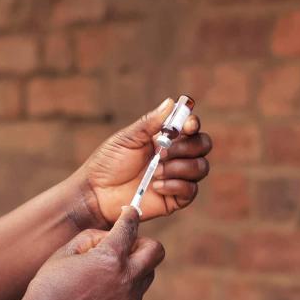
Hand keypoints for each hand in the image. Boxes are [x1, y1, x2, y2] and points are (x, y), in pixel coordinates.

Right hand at [24, 207, 163, 299]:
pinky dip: (125, 285)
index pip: (130, 227)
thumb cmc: (51, 285)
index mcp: (110, 257)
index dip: (130, 215)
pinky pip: (136, 293)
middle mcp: (127, 277)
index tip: (130, 212)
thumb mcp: (65, 252)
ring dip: (135, 265)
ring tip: (108, 269)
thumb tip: (108, 237)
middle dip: (142, 242)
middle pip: (156, 251)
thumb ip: (91, 238)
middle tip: (122, 245)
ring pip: (148, 273)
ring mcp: (130, 298)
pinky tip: (101, 289)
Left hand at [77, 98, 212, 226]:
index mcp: (164, 138)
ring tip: (155, 172)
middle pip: (202, 145)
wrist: (96, 192)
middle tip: (162, 153)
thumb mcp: (127, 139)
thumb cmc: (108, 163)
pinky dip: (176, 185)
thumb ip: (150, 123)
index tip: (187, 126)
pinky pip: (191, 190)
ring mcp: (176, 176)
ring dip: (179, 167)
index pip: (191, 127)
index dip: (193, 124)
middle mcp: (175, 156)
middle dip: (187, 147)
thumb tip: (171, 102)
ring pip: (200, 167)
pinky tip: (156, 186)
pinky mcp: (175, 198)